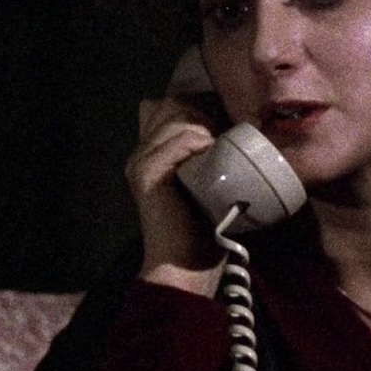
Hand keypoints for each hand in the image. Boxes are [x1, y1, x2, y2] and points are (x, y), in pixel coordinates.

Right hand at [124, 97, 224, 296]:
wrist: (186, 264)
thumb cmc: (203, 226)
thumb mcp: (206, 182)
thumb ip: (207, 156)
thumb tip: (231, 130)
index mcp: (152, 154)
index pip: (166, 106)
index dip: (194, 109)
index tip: (219, 126)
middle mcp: (141, 153)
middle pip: (171, 105)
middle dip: (201, 114)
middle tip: (221, 139)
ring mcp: (140, 162)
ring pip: (175, 119)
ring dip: (203, 129)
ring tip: (218, 150)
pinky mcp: (146, 173)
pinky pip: (176, 142)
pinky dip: (197, 144)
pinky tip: (209, 155)